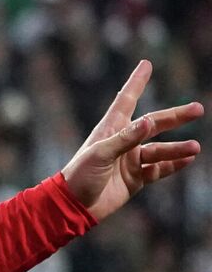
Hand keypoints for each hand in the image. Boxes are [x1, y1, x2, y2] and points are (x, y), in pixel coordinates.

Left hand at [61, 61, 202, 221]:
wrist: (74, 206)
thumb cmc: (80, 175)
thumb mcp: (100, 154)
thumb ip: (125, 138)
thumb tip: (149, 121)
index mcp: (110, 130)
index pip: (126, 100)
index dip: (136, 82)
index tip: (146, 65)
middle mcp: (123, 142)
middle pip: (153, 124)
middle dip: (175, 117)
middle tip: (197, 109)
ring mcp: (130, 160)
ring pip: (159, 150)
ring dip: (177, 148)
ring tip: (195, 147)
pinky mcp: (136, 178)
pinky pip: (159, 169)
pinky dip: (173, 164)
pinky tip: (188, 159)